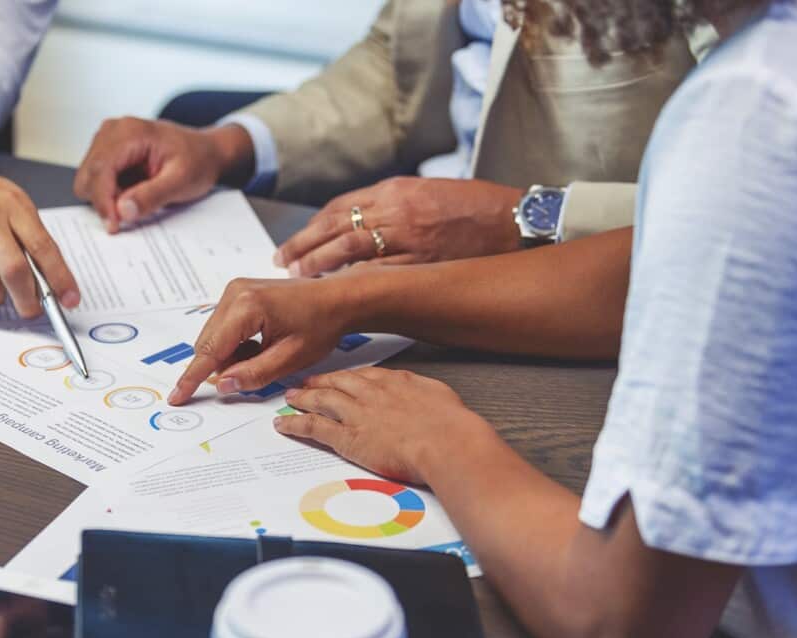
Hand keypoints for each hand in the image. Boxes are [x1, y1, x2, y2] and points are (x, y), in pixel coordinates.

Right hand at [74, 118, 253, 232]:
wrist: (205, 151)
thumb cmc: (197, 161)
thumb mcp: (181, 181)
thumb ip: (152, 196)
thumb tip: (122, 210)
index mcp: (130, 132)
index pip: (100, 170)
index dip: (103, 202)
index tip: (113, 226)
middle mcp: (112, 131)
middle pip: (88, 176)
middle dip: (104, 200)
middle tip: (132, 211)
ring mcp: (107, 140)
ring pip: (88, 180)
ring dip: (107, 197)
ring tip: (137, 196)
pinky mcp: (107, 152)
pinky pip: (96, 180)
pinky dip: (110, 192)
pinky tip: (133, 191)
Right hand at [168, 276, 354, 404]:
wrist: (337, 298)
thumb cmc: (320, 324)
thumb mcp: (290, 357)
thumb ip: (254, 374)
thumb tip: (223, 385)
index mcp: (247, 307)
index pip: (210, 351)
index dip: (192, 378)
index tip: (177, 397)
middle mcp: (234, 293)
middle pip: (208, 344)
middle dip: (223, 366)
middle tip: (254, 373)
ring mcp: (234, 290)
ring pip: (214, 337)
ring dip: (231, 355)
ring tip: (265, 354)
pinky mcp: (237, 293)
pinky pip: (222, 327)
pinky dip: (235, 344)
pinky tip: (261, 344)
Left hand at [275, 177, 524, 275]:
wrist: (513, 219)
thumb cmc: (474, 206)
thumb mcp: (426, 191)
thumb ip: (391, 205)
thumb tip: (359, 221)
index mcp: (394, 189)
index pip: (339, 207)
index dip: (312, 227)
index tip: (294, 242)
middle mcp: (396, 209)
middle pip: (335, 226)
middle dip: (304, 245)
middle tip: (283, 261)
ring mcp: (408, 235)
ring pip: (349, 248)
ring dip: (318, 263)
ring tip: (299, 275)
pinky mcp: (422, 260)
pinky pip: (378, 271)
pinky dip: (352, 279)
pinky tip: (334, 289)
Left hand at [275, 367, 485, 483]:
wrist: (447, 442)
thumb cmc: (452, 426)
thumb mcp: (441, 397)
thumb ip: (425, 394)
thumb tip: (425, 397)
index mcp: (395, 382)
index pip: (363, 376)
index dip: (346, 377)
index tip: (339, 378)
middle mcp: (372, 393)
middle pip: (338, 383)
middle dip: (319, 382)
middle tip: (306, 383)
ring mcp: (357, 414)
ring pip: (321, 400)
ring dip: (303, 398)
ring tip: (290, 398)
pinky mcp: (348, 438)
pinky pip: (314, 427)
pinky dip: (296, 425)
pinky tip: (284, 424)